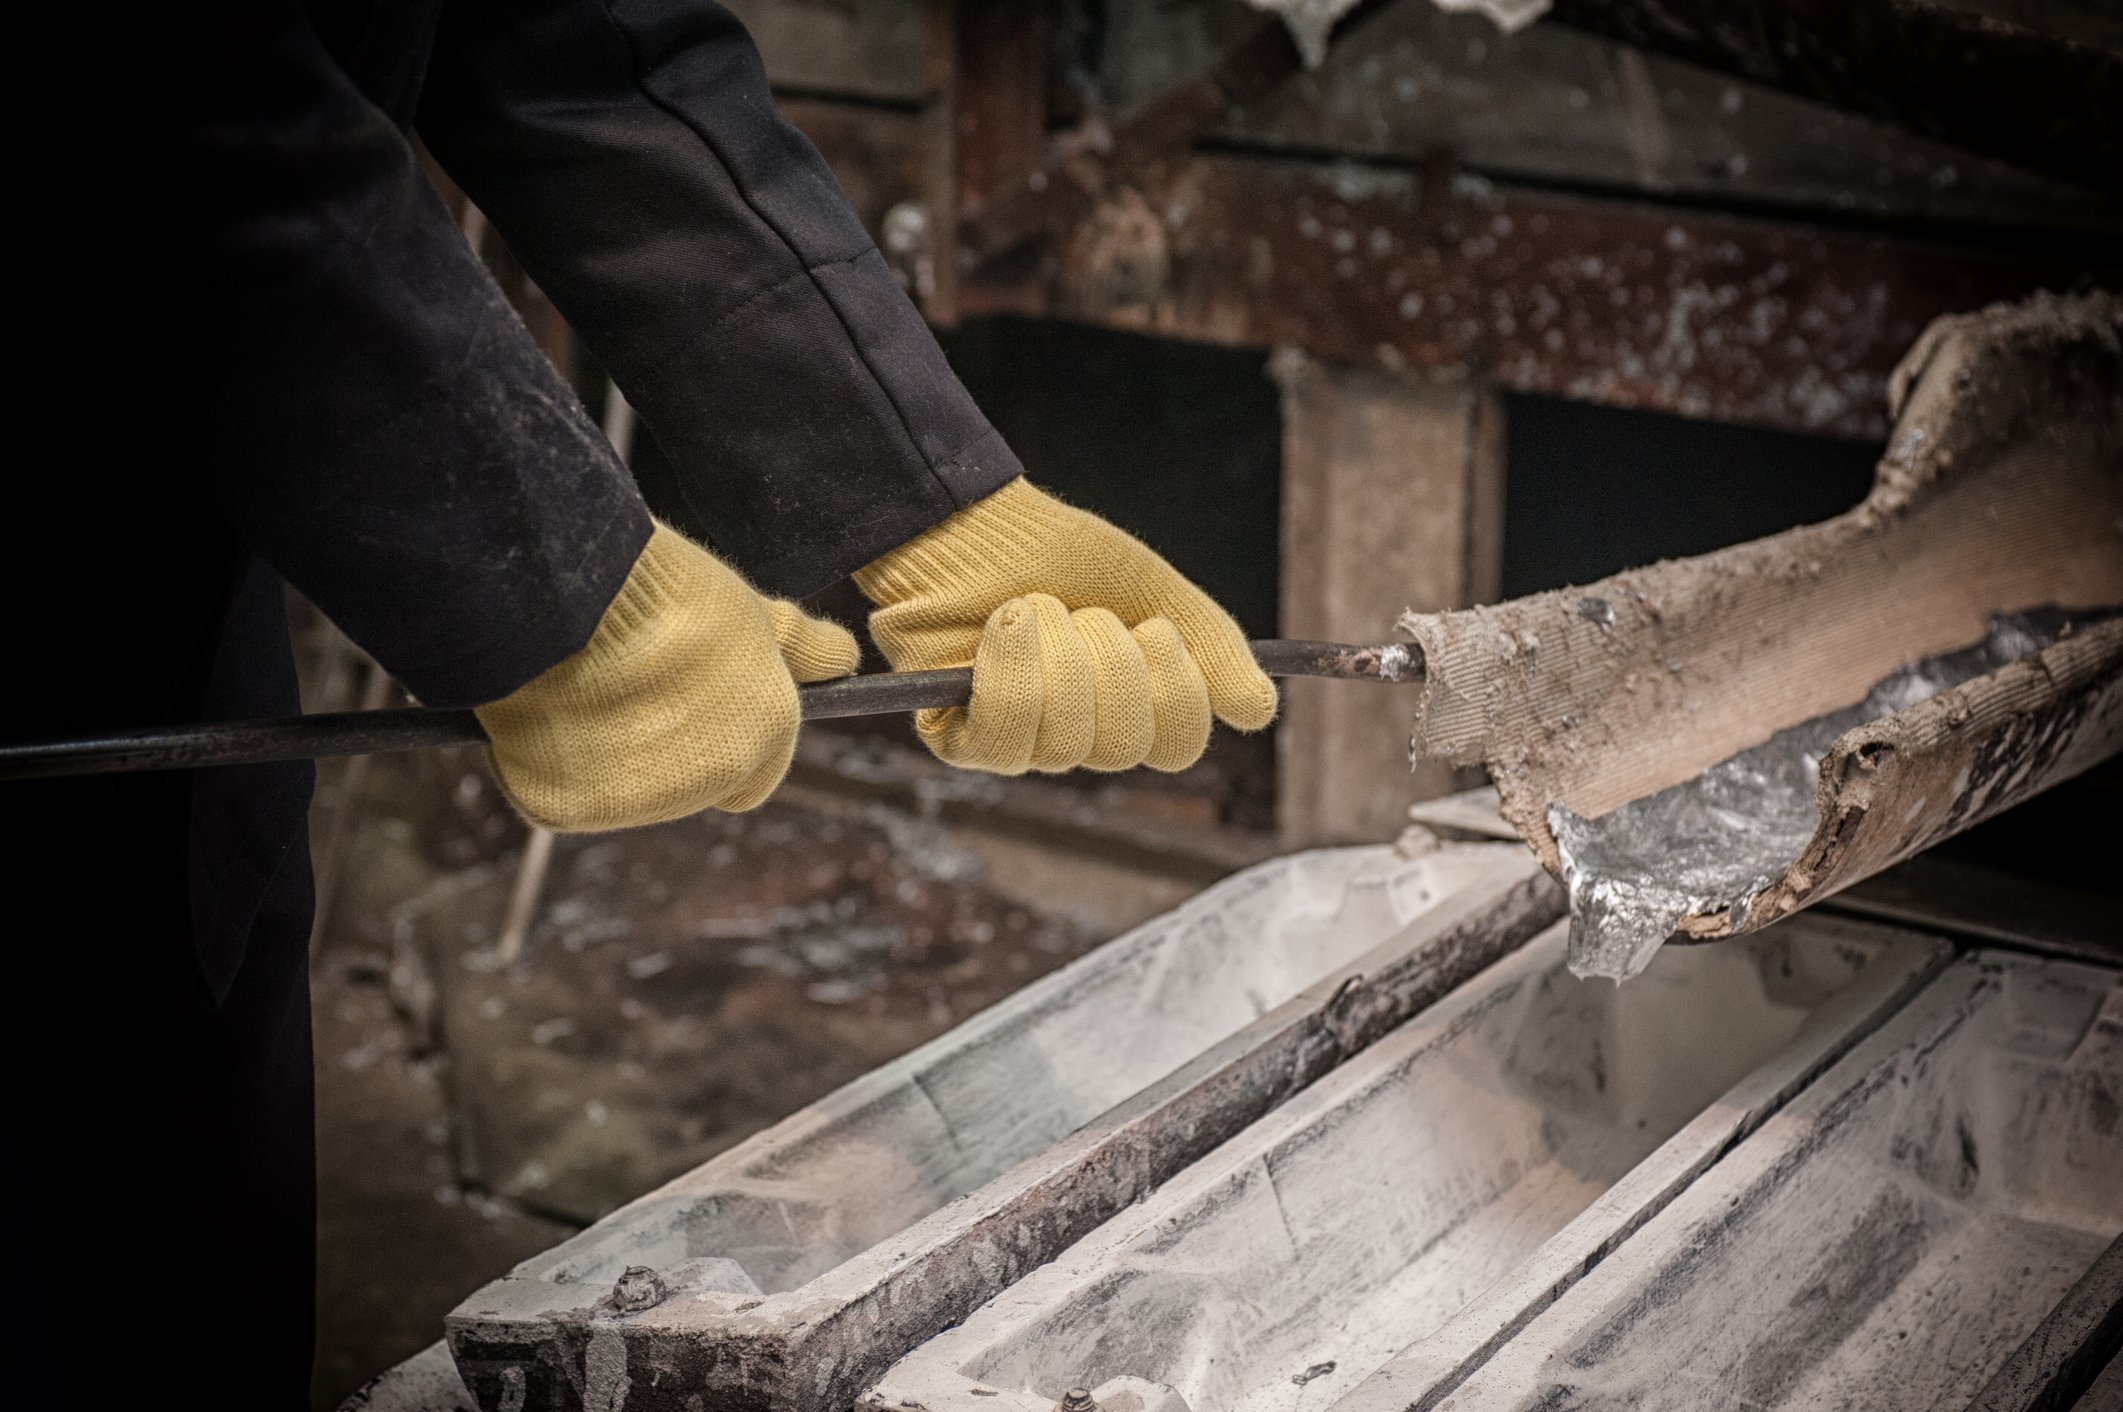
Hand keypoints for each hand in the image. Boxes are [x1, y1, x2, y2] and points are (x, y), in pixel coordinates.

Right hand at [477, 521, 858, 828]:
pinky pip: (561, 793)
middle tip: (630, 686)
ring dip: (610, 757)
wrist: (576, 598)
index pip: (756, 775)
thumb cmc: (664, 591)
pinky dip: (552, 763)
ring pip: (627, 793)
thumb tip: (843, 658)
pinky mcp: (571, 807)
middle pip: (691, 785)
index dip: (725, 742)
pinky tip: (549, 710)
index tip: (691, 706)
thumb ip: (797, 646)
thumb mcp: (746, 610)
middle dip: (667, 751)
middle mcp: (713, 779)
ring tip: (587, 687)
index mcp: (765, 735)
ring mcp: (640, 802)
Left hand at [853, 478, 1275, 773]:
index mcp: (1131, 711)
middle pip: (1124, 746)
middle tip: (1086, 614)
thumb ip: (1211, 647)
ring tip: (1034, 611)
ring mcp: (1021, 746)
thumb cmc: (1060, 558)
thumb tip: (1260, 711)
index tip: (1154, 628)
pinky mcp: (962, 740)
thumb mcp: (1153, 591)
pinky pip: (1005, 733)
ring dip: (1056, 652)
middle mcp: (1079, 740)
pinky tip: (1003, 626)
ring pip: (1066, 738)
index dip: (1175, 688)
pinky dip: (1011, 665)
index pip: (1178, 746)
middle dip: (1110, 660)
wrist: (975, 525)